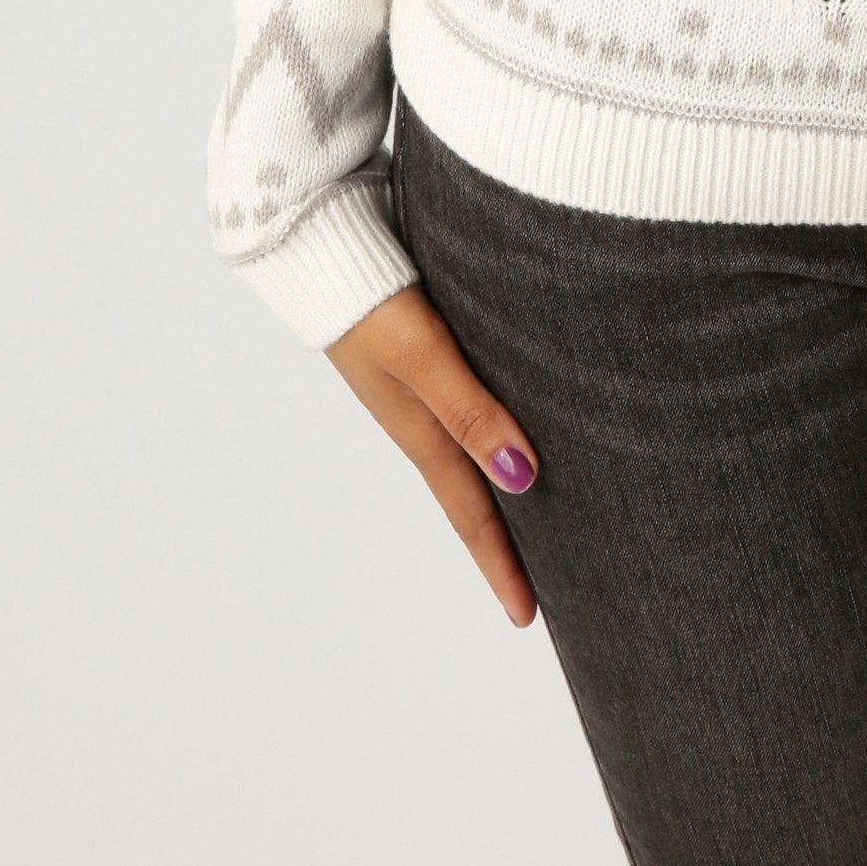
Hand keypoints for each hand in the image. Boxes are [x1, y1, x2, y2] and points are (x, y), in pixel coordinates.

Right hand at [326, 286, 542, 625]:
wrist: (321, 248)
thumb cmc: (372, 303)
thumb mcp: (422, 358)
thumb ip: (469, 411)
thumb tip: (522, 475)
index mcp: (421, 433)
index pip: (472, 514)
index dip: (502, 564)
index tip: (526, 618)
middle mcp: (422, 419)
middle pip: (473, 494)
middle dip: (506, 542)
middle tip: (545, 585)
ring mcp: (418, 389)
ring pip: (470, 455)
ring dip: (499, 491)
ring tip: (539, 519)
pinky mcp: (422, 354)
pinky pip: (466, 412)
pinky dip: (489, 438)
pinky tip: (507, 430)